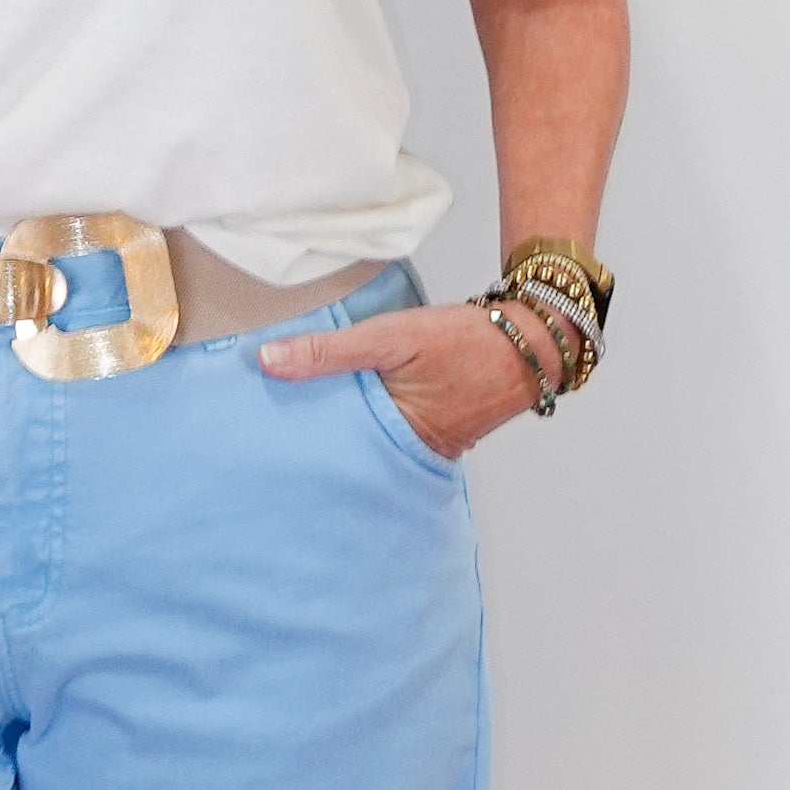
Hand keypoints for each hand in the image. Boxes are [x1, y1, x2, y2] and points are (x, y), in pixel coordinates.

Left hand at [255, 297, 548, 464]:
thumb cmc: (466, 340)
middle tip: (261, 434)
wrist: (533, 339)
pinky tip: (340, 405)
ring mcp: (423, 444)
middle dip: (312, 444)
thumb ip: (329, 351)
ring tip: (290, 420)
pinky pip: (389, 429)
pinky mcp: (433, 429)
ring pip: (367, 440)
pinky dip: (367, 419)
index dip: (295, 444)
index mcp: (396, 441)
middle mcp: (409, 453)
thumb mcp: (390, 336)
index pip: (330, 452)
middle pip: (347, 452)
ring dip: (340, 429)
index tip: (256, 437)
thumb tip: (266, 361)